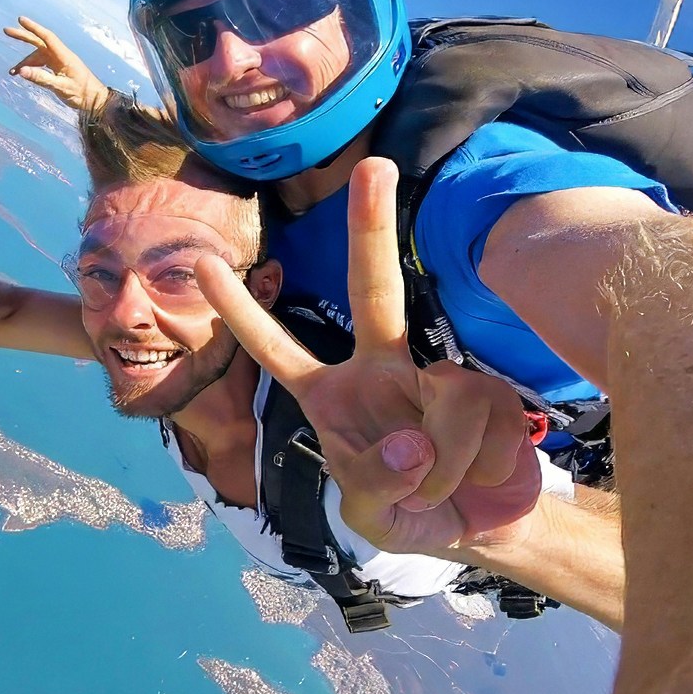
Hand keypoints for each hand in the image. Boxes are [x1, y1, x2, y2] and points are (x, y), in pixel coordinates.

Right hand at [4, 16, 108, 112]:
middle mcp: (60, 55)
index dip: (33, 28)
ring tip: (11, 72)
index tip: (20, 20)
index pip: (47, 37)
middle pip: (39, 42)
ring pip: (37, 56)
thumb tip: (21, 71)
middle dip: (23, 36)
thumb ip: (41, 78)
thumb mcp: (60, 87)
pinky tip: (22, 74)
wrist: (95, 100)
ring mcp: (59, 61)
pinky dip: (31, 68)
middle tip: (6, 30)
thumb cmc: (82, 93)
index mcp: (64, 56)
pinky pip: (41, 64)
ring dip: (24, 62)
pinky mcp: (58, 68)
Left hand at [196, 157, 541, 554]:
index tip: (204, 264)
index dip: (241, 313)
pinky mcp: (489, 391)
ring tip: (443, 489)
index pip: (277, 350)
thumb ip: (376, 483)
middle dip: (371, 227)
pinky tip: (480, 474)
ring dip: (445, 464)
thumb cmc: (406, 513)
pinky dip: (479, 463)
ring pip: (444, 399)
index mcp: (332, 395)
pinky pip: (482, 421)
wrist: (477, 528)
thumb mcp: (372, 515)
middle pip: (374, 291)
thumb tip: (412, 442)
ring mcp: (438, 375)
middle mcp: (381, 369)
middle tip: (375, 166)